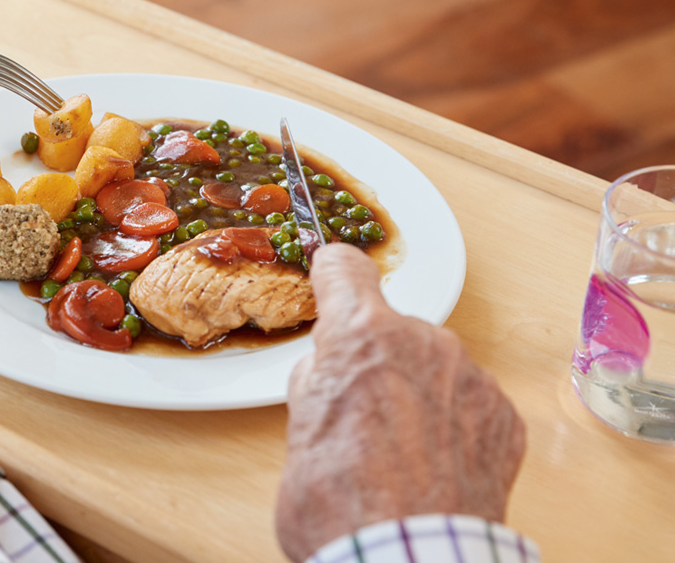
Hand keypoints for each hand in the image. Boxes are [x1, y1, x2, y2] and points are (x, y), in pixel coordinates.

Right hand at [275, 244, 525, 562]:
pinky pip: (470, 403)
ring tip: (399, 452)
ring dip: (418, 393)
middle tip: (358, 414)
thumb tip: (331, 368)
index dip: (333, 275)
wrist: (407, 558)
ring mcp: (470, 378)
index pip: (344, 269)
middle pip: (393, 329)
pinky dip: (453, 426)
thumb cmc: (341, 503)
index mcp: (360, 335)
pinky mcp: (504, 417)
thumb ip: (318, 381)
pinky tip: (433, 466)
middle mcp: (423, 341)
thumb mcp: (298, 429)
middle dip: (376, 360)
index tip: (332, 278)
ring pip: (435, 366)